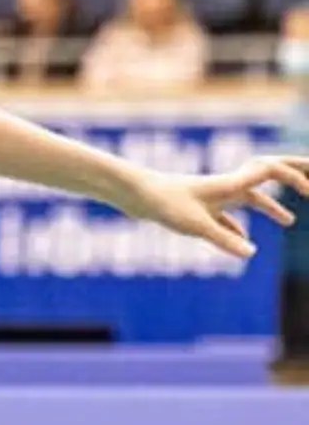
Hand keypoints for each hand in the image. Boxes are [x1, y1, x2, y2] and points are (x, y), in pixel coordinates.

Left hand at [120, 156, 308, 259]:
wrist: (131, 194)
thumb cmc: (161, 203)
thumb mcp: (195, 225)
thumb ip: (224, 239)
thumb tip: (251, 254)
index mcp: (229, 183)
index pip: (270, 170)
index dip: (294, 176)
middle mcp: (225, 186)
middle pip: (265, 175)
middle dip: (290, 175)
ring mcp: (212, 196)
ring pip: (248, 198)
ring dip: (270, 206)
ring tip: (289, 221)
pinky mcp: (197, 208)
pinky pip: (227, 216)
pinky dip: (240, 228)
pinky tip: (244, 245)